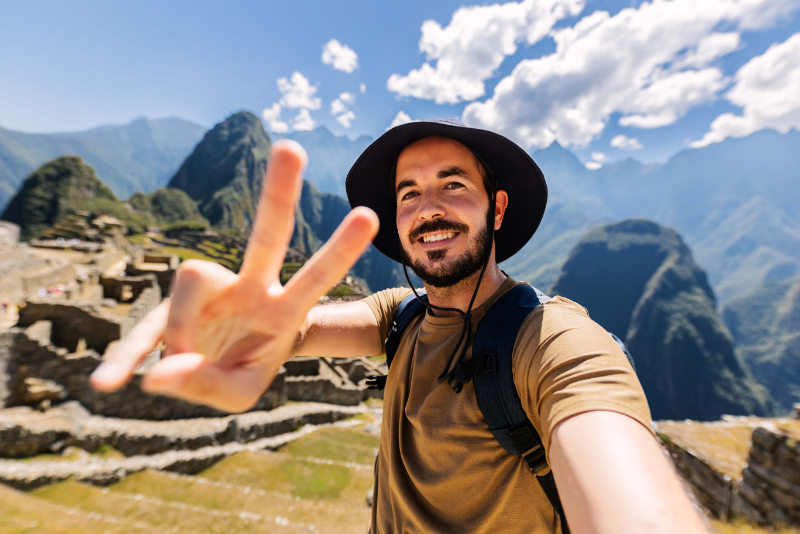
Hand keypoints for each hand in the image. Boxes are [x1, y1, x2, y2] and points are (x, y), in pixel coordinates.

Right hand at [89, 140, 378, 411]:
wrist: (211, 370)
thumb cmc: (239, 373)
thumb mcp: (238, 395)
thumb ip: (206, 385)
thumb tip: (157, 373)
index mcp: (281, 311)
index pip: (314, 278)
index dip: (339, 250)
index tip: (370, 216)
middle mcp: (248, 288)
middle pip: (267, 235)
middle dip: (278, 194)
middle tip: (291, 148)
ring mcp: (209, 290)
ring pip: (191, 277)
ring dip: (179, 330)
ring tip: (170, 374)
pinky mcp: (169, 306)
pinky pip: (145, 324)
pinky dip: (124, 356)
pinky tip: (105, 384)